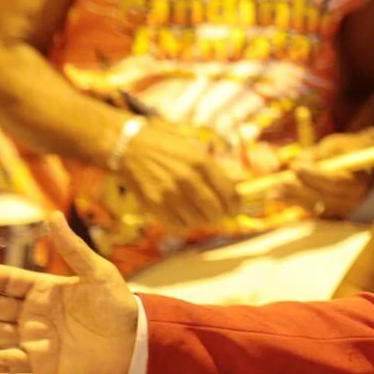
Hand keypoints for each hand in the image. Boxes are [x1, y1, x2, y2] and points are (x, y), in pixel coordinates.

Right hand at [0, 212, 140, 373]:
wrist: (134, 341)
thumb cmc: (118, 304)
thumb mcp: (97, 272)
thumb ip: (72, 248)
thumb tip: (52, 214)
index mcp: (44, 289)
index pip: (6, 281)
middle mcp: (34, 313)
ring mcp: (35, 338)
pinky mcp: (41, 363)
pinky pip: (9, 361)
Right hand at [116, 119, 239, 230]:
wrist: (131, 148)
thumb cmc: (168, 149)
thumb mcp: (196, 152)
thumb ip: (218, 171)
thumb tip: (242, 186)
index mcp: (201, 163)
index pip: (228, 193)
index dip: (236, 206)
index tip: (235, 210)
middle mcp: (187, 179)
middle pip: (214, 211)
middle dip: (220, 217)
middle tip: (219, 216)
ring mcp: (169, 193)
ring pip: (197, 221)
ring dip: (202, 221)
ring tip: (200, 215)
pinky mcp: (154, 204)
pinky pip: (177, 226)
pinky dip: (185, 225)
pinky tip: (184, 217)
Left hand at [284, 127, 373, 219]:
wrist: (363, 162)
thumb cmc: (347, 148)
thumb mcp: (334, 144)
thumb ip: (316, 154)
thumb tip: (295, 165)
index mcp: (360, 178)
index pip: (335, 181)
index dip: (314, 175)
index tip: (295, 167)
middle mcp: (356, 197)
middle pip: (325, 198)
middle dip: (299, 190)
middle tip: (278, 183)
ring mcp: (347, 208)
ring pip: (318, 207)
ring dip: (294, 199)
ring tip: (273, 193)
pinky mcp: (337, 214)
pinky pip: (315, 211)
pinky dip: (298, 203)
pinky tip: (282, 197)